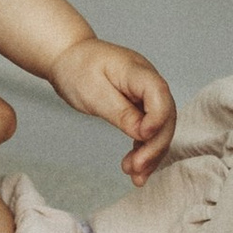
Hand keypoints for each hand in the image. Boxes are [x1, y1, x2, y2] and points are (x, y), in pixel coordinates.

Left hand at [50, 35, 176, 179]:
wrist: (67, 57)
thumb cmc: (77, 68)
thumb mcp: (93, 92)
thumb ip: (120, 112)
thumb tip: (143, 134)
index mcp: (137, 71)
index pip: (159, 93)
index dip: (157, 118)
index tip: (142, 137)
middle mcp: (148, 82)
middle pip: (165, 115)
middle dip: (154, 145)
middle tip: (137, 169)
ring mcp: (145, 94)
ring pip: (160, 127)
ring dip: (151, 153)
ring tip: (135, 176)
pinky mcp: (139, 106)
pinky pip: (148, 129)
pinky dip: (143, 149)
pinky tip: (135, 168)